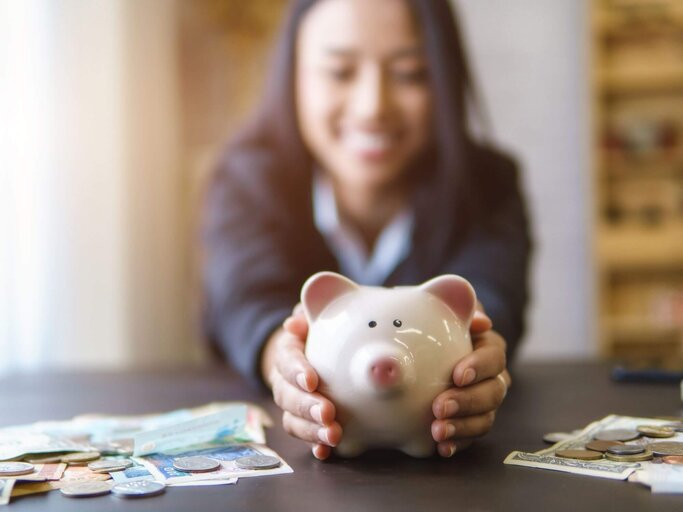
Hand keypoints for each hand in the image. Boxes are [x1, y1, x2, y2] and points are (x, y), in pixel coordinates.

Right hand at [262, 304, 341, 459]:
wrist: (310, 353)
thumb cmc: (318, 332)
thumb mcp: (314, 317)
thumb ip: (307, 314)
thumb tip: (295, 322)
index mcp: (288, 352)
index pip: (286, 360)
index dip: (296, 371)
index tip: (312, 380)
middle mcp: (284, 381)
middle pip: (287, 395)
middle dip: (306, 406)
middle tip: (328, 413)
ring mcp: (292, 403)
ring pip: (292, 419)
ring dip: (311, 430)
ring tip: (333, 435)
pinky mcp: (304, 421)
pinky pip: (304, 435)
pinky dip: (314, 445)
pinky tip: (326, 451)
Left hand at [430, 305, 509, 456]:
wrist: (419, 348)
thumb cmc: (434, 326)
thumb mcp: (441, 311)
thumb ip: (459, 310)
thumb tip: (481, 320)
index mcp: (487, 348)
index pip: (494, 356)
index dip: (479, 366)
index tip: (457, 375)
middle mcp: (491, 377)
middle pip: (493, 392)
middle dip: (468, 402)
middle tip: (440, 407)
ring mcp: (481, 402)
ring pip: (485, 418)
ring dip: (463, 427)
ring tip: (438, 432)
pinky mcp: (468, 422)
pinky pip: (469, 436)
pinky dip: (457, 443)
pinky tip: (441, 448)